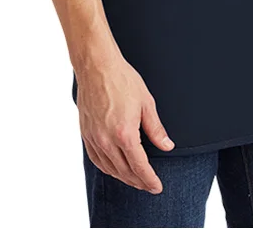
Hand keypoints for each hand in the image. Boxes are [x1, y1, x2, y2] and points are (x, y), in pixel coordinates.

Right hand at [75, 47, 175, 191]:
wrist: (96, 66)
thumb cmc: (122, 80)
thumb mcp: (146, 102)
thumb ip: (156, 129)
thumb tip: (166, 146)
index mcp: (125, 133)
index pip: (139, 166)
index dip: (149, 180)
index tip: (157, 187)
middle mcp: (107, 140)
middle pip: (125, 172)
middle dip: (139, 181)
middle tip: (149, 185)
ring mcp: (94, 138)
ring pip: (110, 169)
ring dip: (123, 177)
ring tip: (135, 179)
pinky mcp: (85, 134)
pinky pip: (96, 159)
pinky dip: (107, 168)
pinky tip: (114, 168)